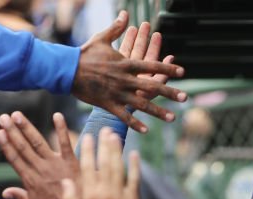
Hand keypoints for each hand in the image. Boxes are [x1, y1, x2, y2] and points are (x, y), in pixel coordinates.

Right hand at [0, 111, 78, 198]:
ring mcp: (56, 165)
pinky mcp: (71, 163)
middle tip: (3, 117)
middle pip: (23, 147)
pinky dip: (61, 129)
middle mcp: (40, 170)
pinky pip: (66, 143)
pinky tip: (57, 115)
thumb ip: (19, 197)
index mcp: (30, 181)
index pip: (15, 159)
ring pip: (38, 142)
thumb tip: (5, 192)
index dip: (6, 145)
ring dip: (27, 127)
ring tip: (17, 114)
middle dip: (12, 131)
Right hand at [61, 128, 141, 198]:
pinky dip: (134, 166)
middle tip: (104, 129)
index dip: (87, 149)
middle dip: (104, 143)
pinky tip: (134, 154)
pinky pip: (134, 179)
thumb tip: (65, 181)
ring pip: (118, 167)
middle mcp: (105, 191)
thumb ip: (70, 197)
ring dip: (117, 150)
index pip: (87, 166)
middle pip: (104, 162)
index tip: (87, 136)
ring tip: (115, 136)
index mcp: (89, 194)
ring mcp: (120, 195)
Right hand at [71, 11, 186, 132]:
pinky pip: (123, 116)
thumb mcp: (101, 39)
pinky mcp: (108, 104)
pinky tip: (146, 131)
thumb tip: (125, 14)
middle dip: (170, 93)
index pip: (151, 66)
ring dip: (158, 112)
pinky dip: (134, 124)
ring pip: (141, 104)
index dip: (168, 69)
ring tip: (172, 118)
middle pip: (151, 87)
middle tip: (186, 98)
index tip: (182, 72)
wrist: (66, 70)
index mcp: (125, 64)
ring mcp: (117, 93)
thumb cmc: (84, 54)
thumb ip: (116, 28)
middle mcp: (124, 80)